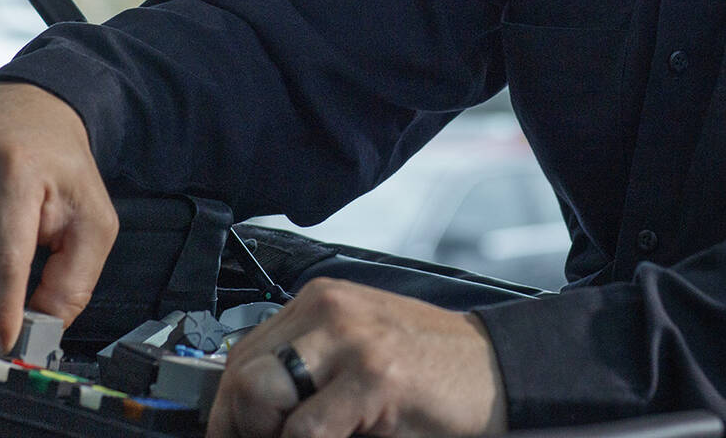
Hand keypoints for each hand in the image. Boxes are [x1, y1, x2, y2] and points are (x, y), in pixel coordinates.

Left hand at [208, 278, 507, 437]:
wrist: (499, 371)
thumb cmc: (431, 372)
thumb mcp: (356, 355)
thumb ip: (306, 369)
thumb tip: (245, 413)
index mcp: (319, 302)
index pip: (240, 355)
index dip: (226, 412)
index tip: (233, 437)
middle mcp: (329, 310)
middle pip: (241, 375)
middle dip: (243, 429)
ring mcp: (351, 340)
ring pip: (261, 397)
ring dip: (274, 437)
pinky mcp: (375, 377)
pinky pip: (306, 430)